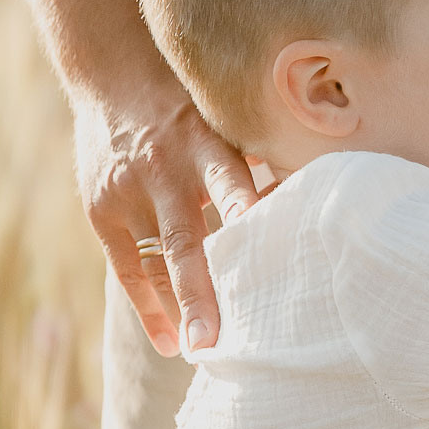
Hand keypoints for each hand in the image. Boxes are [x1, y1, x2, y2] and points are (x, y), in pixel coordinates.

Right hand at [73, 71, 257, 356]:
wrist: (113, 77)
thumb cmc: (190, 107)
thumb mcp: (226, 118)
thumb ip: (264, 154)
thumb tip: (324, 187)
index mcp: (206, 147)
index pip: (231, 188)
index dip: (249, 219)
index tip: (269, 257)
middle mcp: (166, 172)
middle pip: (187, 242)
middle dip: (203, 294)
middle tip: (217, 341)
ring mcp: (129, 194)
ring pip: (157, 264)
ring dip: (178, 310)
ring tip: (199, 351)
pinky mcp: (104, 212)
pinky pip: (129, 270)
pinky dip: (150, 307)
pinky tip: (169, 339)